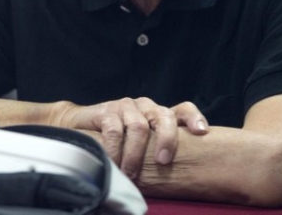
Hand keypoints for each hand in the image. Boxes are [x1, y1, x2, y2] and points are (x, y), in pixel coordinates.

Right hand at [55, 97, 207, 179]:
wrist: (80, 125)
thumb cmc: (118, 138)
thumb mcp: (142, 142)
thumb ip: (157, 147)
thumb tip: (183, 171)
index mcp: (159, 113)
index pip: (182, 109)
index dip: (193, 118)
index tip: (202, 132)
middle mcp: (145, 106)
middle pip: (163, 116)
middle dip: (167, 139)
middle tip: (163, 162)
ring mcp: (126, 106)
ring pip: (138, 126)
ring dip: (135, 154)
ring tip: (131, 174)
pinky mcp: (107, 110)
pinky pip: (114, 130)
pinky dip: (115, 150)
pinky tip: (113, 163)